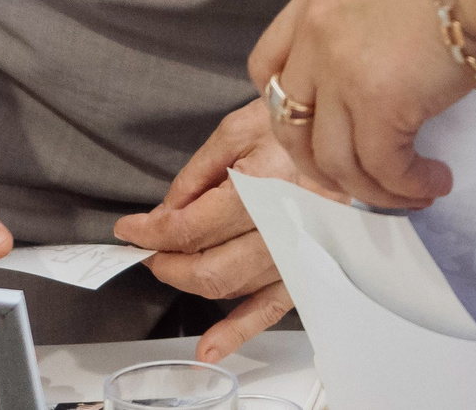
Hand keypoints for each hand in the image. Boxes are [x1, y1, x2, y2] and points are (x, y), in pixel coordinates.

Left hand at [114, 99, 305, 362]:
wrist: (344, 130)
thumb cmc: (292, 127)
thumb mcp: (236, 130)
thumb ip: (196, 175)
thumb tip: (164, 214)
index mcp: (265, 183)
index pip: (190, 226)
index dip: (150, 231)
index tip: (130, 229)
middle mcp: (285, 225)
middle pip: (208, 267)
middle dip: (166, 262)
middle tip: (147, 248)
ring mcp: (299, 253)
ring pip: (230, 288)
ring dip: (190, 282)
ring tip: (171, 264)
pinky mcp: (307, 269)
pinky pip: (269, 310)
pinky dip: (237, 332)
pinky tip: (209, 348)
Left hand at [248, 0, 475, 210]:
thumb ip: (377, 6)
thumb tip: (402, 45)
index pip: (269, 66)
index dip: (288, 105)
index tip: (318, 124)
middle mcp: (317, 37)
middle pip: (289, 124)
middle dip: (319, 161)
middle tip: (358, 176)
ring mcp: (342, 74)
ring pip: (332, 159)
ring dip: (370, 187)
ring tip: (410, 191)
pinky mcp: (381, 106)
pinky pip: (383, 168)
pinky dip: (407, 186)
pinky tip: (435, 181)